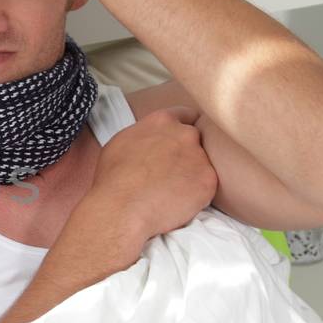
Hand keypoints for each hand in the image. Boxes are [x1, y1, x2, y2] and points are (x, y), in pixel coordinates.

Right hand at [89, 106, 218, 248]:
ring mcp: (199, 157)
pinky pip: (206, 186)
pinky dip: (196, 194)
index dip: (185, 127)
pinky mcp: (208, 181)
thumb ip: (144, 135)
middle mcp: (185, 134)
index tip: (181, 139)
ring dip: (192, 174)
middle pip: (196, 140)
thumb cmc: (114, 179)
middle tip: (173, 170)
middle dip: (188, 152)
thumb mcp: (121, 142)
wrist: (122, 207)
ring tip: (171, 191)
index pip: (186, 114)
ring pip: (202, 164)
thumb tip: (150, 141)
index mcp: (162, 121)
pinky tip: (177, 202)